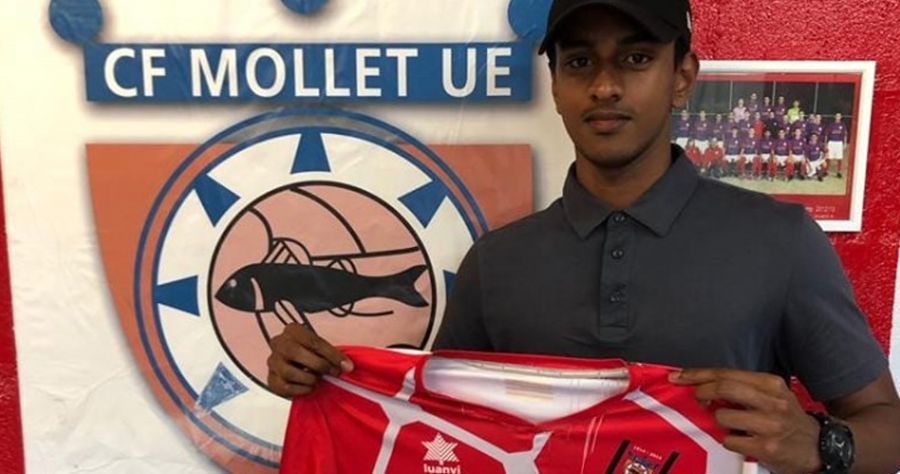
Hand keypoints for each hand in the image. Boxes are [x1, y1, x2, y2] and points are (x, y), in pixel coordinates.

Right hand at [266, 323, 353, 398]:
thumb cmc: (311, 354)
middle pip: (295, 352)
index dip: (331, 354)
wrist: (296, 366)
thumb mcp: (321, 349)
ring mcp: (272, 362)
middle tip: (332, 373)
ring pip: (289, 372)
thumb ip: (332, 355)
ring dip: (308, 378)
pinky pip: (284, 387)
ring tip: (318, 380)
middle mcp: (278, 343)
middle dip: (318, 365)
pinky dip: (300, 390)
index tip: (346, 366)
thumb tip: (346, 367)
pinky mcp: (270, 379)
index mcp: (293, 330)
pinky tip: (309, 388)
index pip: (312, 341)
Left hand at [670, 369, 820, 473]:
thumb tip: (701, 383)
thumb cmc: (787, 419)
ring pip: (722, 416)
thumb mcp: (773, 396)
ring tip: (732, 425)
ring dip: (719, 421)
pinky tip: (741, 440)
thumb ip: (743, 388)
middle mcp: (773, 402)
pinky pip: (729, 440)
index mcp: (771, 384)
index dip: (698, 374)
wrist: (821, 447)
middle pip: (724, 388)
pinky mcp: (766, 447)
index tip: (678, 376)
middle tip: (696, 398)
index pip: (727, 373)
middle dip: (702, 391)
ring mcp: (770, 425)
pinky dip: (728, 440)